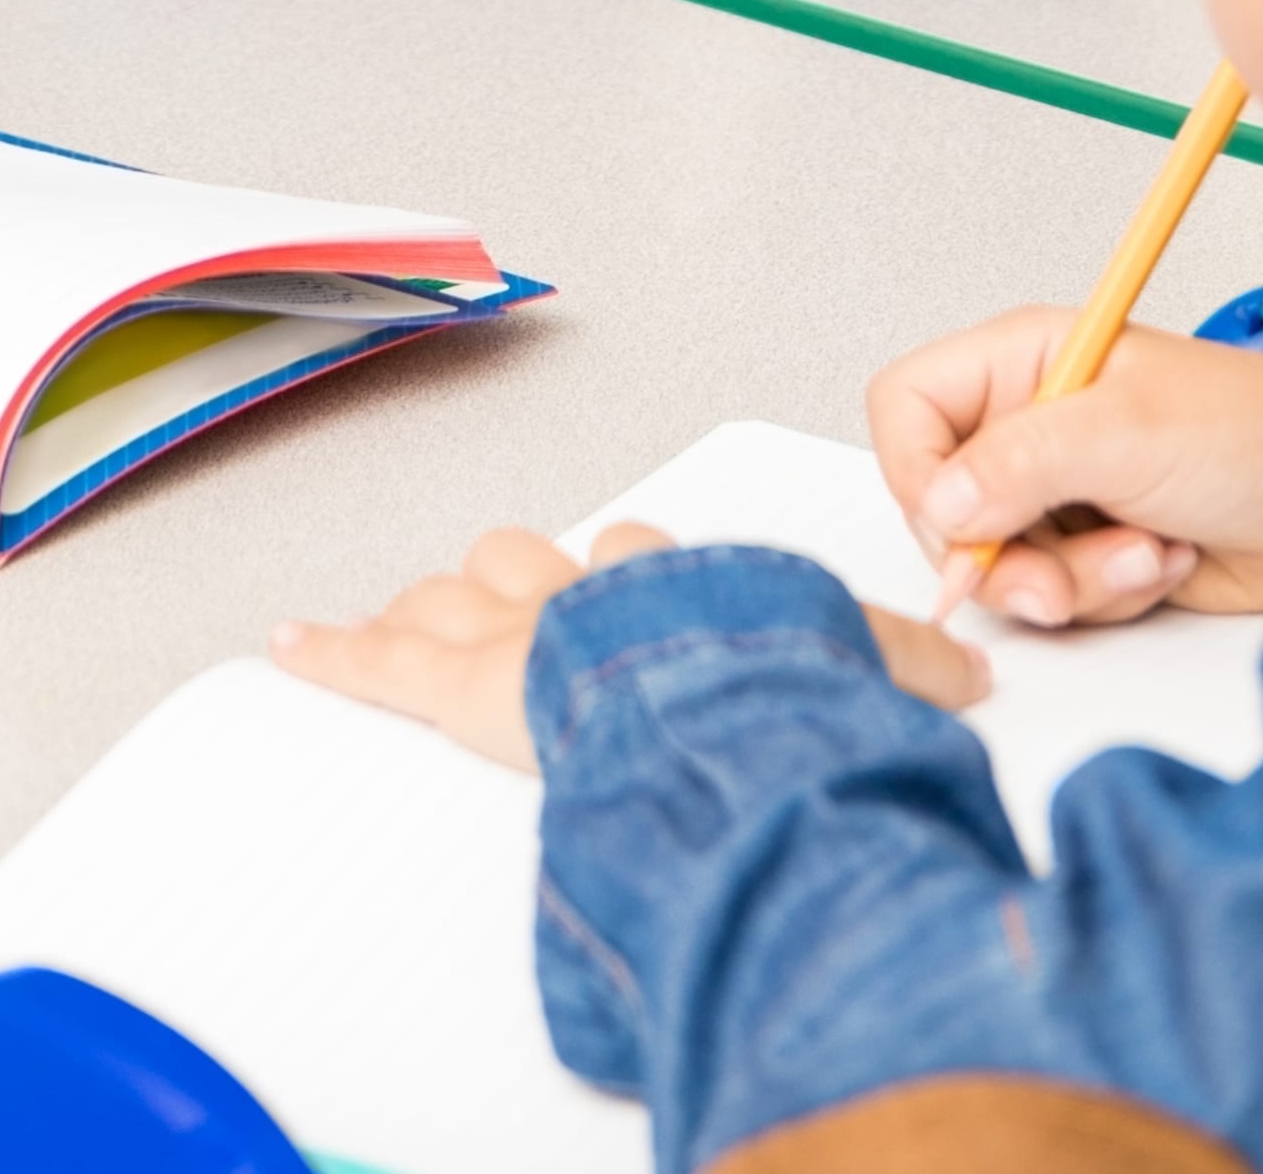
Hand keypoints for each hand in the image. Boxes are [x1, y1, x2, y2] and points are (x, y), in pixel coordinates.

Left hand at [275, 520, 982, 773]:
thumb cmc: (774, 685)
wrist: (705, 701)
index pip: (641, 562)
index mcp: (675, 586)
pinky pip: (379, 661)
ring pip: (454, 599)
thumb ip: (912, 666)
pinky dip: (331, 653)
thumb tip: (974, 676)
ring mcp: (515, 632)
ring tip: (410, 630)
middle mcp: (587, 594)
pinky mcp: (454, 676)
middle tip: (510, 612)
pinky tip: (288, 644)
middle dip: (520, 584)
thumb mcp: (868, 666)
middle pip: (530, 563)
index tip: (632, 586)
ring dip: (436, 618)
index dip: (633, 578)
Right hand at [868, 308, 1262, 628]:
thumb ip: (1023, 461)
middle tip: (1056, 579)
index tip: (958, 521)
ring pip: (1002, 567)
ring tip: (1146, 551)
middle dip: (1006, 557)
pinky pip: (1057, 597)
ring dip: (1075, 579)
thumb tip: (942, 502)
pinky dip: (1111, 593)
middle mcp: (1027, 428)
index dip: (913, 471)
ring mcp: (1057, 495)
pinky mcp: (1090, 552)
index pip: (907, 409)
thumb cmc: (1248, 431)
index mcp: (1021, 364)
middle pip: (944, 509)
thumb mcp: (1128, 431)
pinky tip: (1164, 558)